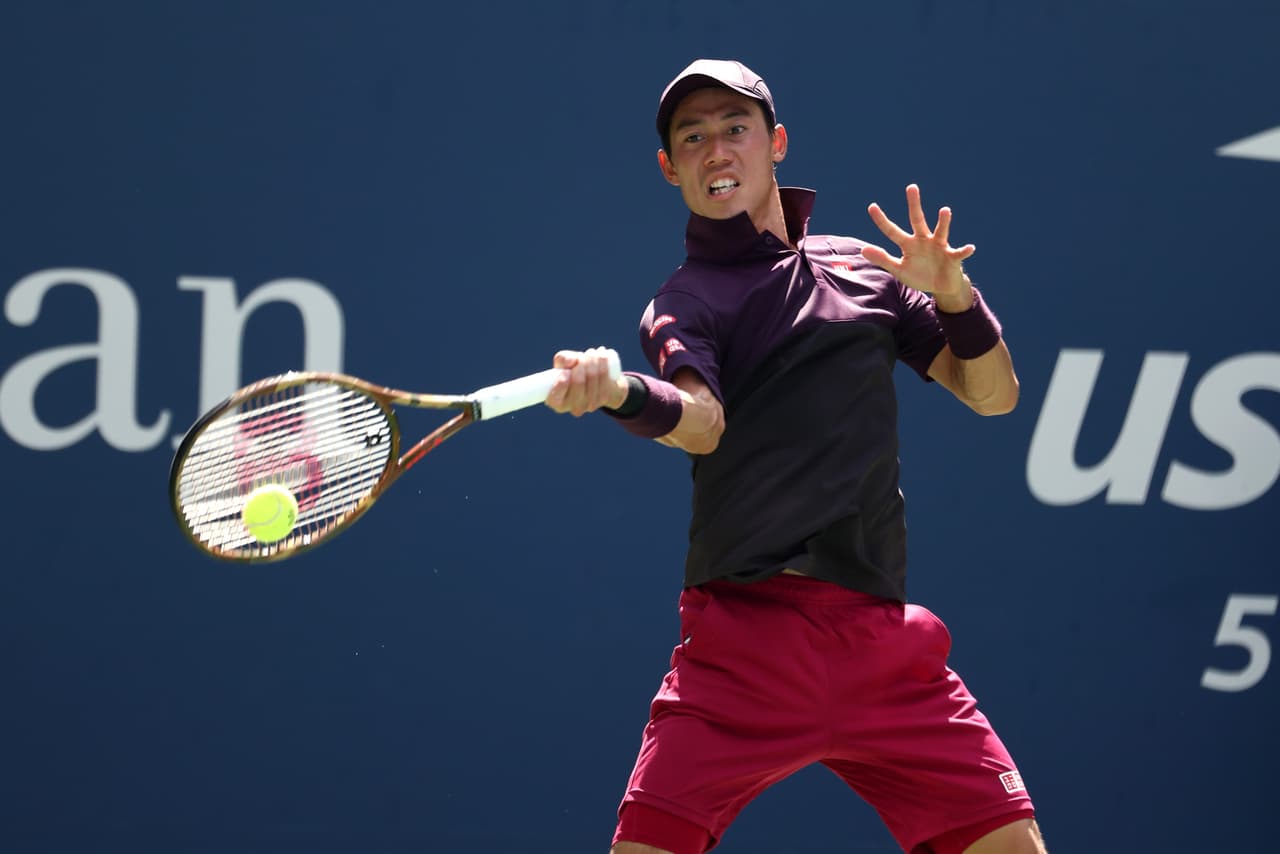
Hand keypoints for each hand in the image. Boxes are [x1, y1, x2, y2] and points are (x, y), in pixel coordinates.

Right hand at [544, 347, 627, 416]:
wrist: (599, 382)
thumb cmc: (574, 373)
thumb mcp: (563, 365)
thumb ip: (562, 360)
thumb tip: (570, 361)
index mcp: (558, 403)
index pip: (555, 397)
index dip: (561, 383)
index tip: (566, 371)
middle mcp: (574, 408)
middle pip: (578, 381)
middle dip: (580, 363)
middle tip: (581, 355)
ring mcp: (591, 405)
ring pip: (592, 375)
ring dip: (592, 359)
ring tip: (591, 353)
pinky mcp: (605, 398)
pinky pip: (604, 376)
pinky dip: (603, 362)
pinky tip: (602, 355)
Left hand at [862, 184, 974, 310]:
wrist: (941, 287)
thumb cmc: (919, 275)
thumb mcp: (899, 269)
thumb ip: (883, 259)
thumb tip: (863, 249)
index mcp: (909, 244)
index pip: (892, 231)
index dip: (882, 221)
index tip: (871, 206)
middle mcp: (924, 240)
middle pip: (917, 220)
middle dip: (914, 204)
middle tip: (911, 187)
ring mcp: (939, 246)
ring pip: (941, 231)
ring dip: (943, 221)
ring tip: (945, 211)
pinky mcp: (953, 257)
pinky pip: (960, 253)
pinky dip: (965, 250)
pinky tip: (970, 248)